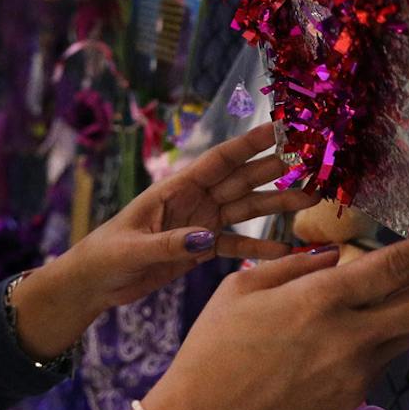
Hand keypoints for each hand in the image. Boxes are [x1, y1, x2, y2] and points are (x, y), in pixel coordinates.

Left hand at [81, 123, 319, 298]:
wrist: (95, 283)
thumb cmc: (105, 256)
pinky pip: (236, 245)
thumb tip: (205, 238)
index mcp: (174, 189)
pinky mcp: (200, 249)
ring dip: (277, 204)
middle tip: (313, 162)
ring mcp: (199, 223)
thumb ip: (168, 243)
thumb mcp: (133, 248)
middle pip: (241, 181)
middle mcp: (192, 201)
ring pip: (245, 209)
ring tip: (311, 199)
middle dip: (276, 170)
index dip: (249, 144)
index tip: (280, 127)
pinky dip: (260, 248)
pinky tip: (287, 250)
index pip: (218, 161)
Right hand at [143, 226, 408, 409]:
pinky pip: (382, 358)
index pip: (398, 266)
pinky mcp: (355, 397)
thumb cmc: (213, 347)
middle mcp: (350, 336)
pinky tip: (356, 333)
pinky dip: (382, 337)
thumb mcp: (241, 289)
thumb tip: (337, 258)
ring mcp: (358, 372)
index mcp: (319, 300)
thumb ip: (296, 267)